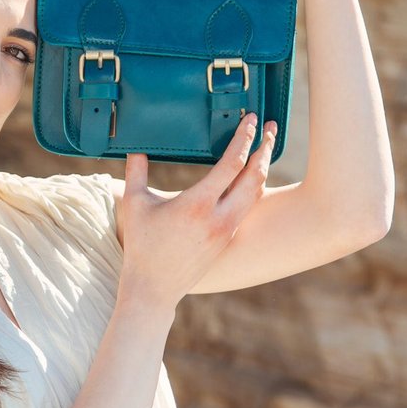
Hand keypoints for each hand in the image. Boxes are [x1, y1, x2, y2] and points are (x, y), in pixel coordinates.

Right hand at [116, 112, 277, 310]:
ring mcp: (227, 230)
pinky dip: (254, 187)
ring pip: (256, 193)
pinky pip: (248, 207)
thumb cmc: (142, 245)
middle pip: (255, 177)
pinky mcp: (228, 239)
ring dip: (263, 168)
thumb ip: (135, 172)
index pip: (232, 164)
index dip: (244, 138)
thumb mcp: (134, 204)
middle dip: (265, 149)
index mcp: (198, 204)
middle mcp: (220, 217)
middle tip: (272, 129)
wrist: (155, 287)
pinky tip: (252, 176)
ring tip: (267, 148)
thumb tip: (135, 148)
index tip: (251, 120)